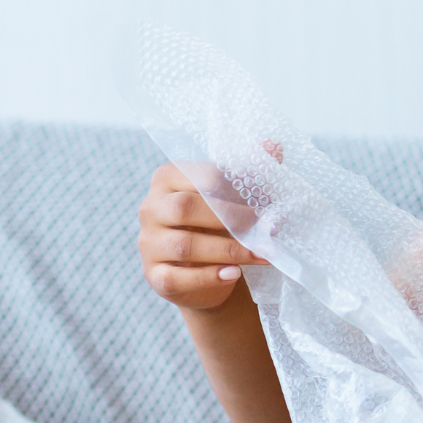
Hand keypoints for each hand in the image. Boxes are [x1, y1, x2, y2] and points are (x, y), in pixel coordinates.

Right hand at [138, 162, 267, 310]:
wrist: (208, 272)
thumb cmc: (220, 224)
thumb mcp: (235, 197)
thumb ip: (251, 173)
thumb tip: (274, 145)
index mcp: (168, 179)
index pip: (200, 177)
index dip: (235, 190)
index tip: (266, 203)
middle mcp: (151, 208)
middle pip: (185, 208)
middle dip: (231, 219)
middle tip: (266, 230)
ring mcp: (148, 243)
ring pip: (184, 245)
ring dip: (230, 250)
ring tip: (262, 254)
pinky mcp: (154, 276)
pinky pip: (176, 277)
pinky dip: (208, 276)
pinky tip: (233, 274)